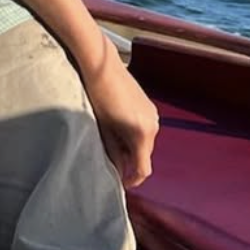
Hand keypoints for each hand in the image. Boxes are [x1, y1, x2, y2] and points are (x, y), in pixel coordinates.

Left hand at [81, 57, 159, 187]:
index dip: (132, 179)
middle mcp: (153, 125)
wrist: (101, 66)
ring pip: (144, 142)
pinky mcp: (149, 107)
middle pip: (144, 155)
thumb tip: (116, 169)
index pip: (143, 169)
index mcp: (141, 134)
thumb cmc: (97, 94)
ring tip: (110, 142)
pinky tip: (117, 128)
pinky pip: (144, 129)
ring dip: (131, 147)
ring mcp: (153, 115)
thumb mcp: (102, 127)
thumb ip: (112, 151)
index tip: (120, 183)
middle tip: (111, 163)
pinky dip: (133, 134)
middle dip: (129, 162)